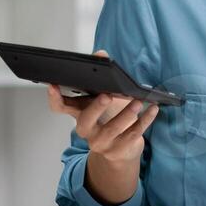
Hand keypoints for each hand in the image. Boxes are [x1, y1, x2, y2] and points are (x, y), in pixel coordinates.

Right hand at [45, 50, 159, 163]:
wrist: (120, 150)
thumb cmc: (109, 118)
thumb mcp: (103, 96)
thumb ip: (100, 76)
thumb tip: (101, 54)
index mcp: (78, 114)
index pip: (60, 107)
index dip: (54, 97)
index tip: (52, 85)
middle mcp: (86, 130)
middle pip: (85, 121)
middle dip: (96, 108)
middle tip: (107, 95)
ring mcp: (101, 143)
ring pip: (112, 130)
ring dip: (126, 114)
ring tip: (138, 101)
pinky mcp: (118, 151)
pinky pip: (132, 135)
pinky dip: (144, 121)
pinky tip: (153, 109)